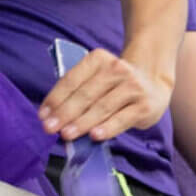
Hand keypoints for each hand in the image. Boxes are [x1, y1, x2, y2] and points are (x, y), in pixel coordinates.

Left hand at [39, 47, 171, 141]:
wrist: (153, 81)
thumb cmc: (116, 83)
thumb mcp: (98, 77)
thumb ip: (80, 91)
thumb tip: (55, 115)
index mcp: (98, 59)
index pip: (71, 79)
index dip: (55, 98)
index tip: (42, 114)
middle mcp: (115, 70)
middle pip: (85, 94)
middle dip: (64, 112)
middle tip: (50, 127)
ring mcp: (131, 87)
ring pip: (101, 107)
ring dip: (82, 122)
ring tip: (66, 134)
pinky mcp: (144, 106)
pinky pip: (122, 119)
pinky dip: (107, 128)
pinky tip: (94, 136)